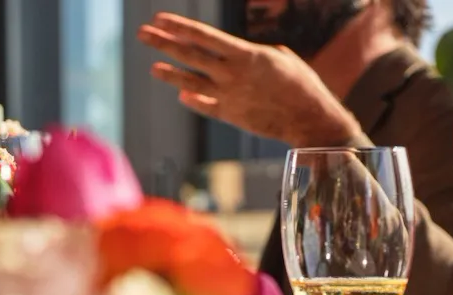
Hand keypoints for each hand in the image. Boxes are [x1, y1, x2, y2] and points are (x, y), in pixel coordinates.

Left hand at [137, 12, 362, 146]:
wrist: (310, 118)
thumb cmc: (299, 82)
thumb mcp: (279, 56)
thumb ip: (249, 54)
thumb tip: (229, 55)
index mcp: (245, 54)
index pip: (203, 37)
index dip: (179, 27)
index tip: (160, 19)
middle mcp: (231, 73)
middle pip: (188, 55)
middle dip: (162, 42)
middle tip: (142, 33)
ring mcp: (227, 95)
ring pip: (189, 82)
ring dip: (169, 73)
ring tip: (153, 67)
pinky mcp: (229, 115)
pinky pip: (203, 105)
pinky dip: (191, 99)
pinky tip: (179, 92)